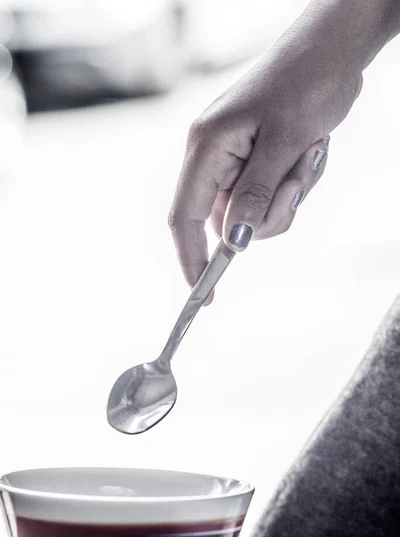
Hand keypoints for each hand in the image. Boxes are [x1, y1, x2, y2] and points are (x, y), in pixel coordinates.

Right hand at [169, 0, 365, 292]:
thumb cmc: (304, 83)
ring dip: (288, 197)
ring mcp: (236, 161)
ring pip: (254, 213)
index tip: (205, 294)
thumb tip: (234, 243)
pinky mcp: (256, 163)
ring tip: (307, 154)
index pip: (186, 216)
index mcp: (207, 147)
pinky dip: (294, 187)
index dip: (191, 257)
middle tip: (296, 183)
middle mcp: (215, 157)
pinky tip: (308, 152)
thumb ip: (254, 195)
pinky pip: (271, 198)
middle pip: (229, 220)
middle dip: (268, 214)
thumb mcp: (283, 143)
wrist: (331, 52)